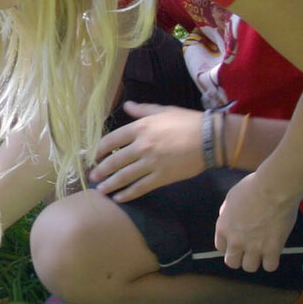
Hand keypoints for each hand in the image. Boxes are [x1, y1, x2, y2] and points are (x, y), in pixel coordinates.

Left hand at [90, 102, 204, 201]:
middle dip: (100, 170)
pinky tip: (119, 198)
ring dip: (110, 185)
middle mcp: (141, 146)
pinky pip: (140, 188)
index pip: (111, 140)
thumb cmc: (187, 122)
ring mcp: (151, 163)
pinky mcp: (161, 177)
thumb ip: (142, 110)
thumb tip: (126, 105)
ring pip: (124, 176)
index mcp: (140, 128)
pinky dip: (127, 194)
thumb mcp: (163, 110)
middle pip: (114, 161)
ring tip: (100, 190)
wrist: (210, 139)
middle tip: (92, 177)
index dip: (99, 150)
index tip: (93, 156)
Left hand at [214, 170, 302, 272]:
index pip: (220, 247)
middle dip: (240, 257)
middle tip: (249, 250)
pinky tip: (274, 253)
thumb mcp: (231, 197)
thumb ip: (227, 212)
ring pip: (249, 268)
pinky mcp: (271, 249)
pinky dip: (272, 262)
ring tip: (263, 252)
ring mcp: (253, 247)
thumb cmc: (253, 187)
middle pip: (232, 262)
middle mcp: (235, 240)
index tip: (238, 241)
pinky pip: (269, 266)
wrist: (273, 188)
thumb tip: (228, 217)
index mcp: (223, 227)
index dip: (230, 245)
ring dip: (256, 261)